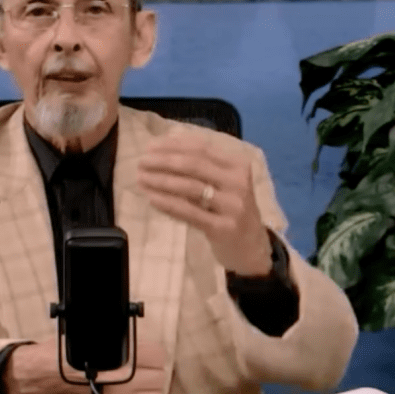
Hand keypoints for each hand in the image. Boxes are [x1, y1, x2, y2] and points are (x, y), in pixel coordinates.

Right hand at [3, 337, 166, 393]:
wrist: (40, 377)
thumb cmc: (62, 356)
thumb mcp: (91, 337)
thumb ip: (119, 341)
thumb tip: (139, 341)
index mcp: (121, 360)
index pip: (159, 356)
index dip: (153, 353)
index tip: (148, 353)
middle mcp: (123, 385)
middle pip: (159, 379)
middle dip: (153, 372)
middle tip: (143, 368)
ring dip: (148, 391)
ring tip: (136, 383)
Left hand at [138, 131, 272, 275]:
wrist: (253, 247)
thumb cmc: (232, 210)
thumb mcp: (225, 184)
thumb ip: (202, 166)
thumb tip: (166, 147)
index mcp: (238, 166)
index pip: (202, 148)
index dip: (174, 145)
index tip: (150, 146)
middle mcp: (238, 183)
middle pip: (194, 165)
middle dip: (163, 160)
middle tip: (141, 162)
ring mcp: (232, 206)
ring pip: (190, 187)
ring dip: (161, 180)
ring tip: (141, 178)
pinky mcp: (222, 228)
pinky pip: (189, 212)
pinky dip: (168, 203)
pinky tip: (152, 198)